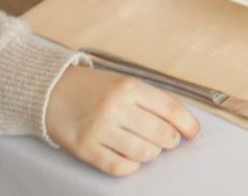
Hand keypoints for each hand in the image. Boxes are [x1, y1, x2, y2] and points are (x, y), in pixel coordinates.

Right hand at [46, 65, 198, 176]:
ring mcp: (100, 129)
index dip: (188, 124)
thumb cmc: (94, 88)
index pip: (170, 108)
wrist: (52, 91)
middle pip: (161, 133)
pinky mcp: (86, 149)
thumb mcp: (123, 82)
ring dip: (152, 153)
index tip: (194, 133)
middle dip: (171, 141)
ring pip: (144, 153)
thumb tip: (180, 122)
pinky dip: (132, 166)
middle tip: (168, 140)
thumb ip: (149, 100)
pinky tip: (130, 157)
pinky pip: (120, 167)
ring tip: (147, 146)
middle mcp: (116, 107)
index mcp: (129, 86)